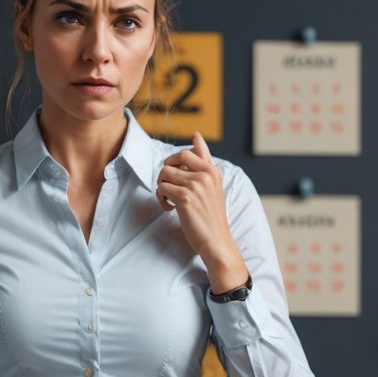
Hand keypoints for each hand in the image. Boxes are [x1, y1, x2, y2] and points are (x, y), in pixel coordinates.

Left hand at [155, 130, 235, 261]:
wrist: (216, 241)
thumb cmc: (211, 216)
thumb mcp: (213, 187)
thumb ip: (204, 165)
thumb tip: (196, 136)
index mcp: (213, 171)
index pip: (194, 150)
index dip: (182, 154)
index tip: (183, 158)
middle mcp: (206, 174)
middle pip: (176, 157)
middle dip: (166, 169)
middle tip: (168, 184)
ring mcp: (196, 185)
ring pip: (165, 173)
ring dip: (161, 186)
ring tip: (169, 199)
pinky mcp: (185, 197)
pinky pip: (162, 188)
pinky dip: (161, 198)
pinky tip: (169, 208)